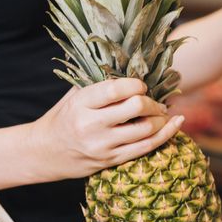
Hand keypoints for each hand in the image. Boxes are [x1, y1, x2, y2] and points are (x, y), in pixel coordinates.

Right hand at [28, 78, 183, 180]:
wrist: (45, 152)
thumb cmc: (63, 117)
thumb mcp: (73, 95)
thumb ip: (97, 82)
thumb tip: (129, 61)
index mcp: (81, 104)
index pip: (115, 90)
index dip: (135, 84)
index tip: (141, 85)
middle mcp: (91, 125)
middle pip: (135, 108)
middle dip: (151, 102)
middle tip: (155, 101)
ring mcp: (103, 145)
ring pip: (145, 129)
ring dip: (161, 118)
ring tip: (162, 112)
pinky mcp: (112, 160)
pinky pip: (147, 147)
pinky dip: (166, 134)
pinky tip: (176, 123)